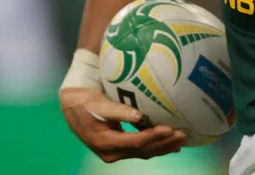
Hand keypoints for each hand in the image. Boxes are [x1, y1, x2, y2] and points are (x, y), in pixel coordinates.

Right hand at [60, 87, 185, 162]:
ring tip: (181, 140)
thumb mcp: (100, 105)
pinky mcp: (119, 148)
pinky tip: (169, 144)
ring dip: (163, 147)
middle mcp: (111, 153)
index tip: (169, 128)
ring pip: (144, 152)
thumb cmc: (86, 103)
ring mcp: (115, 153)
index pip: (136, 142)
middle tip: (182, 134)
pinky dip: (155, 147)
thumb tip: (139, 116)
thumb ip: (119, 111)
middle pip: (143, 150)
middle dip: (164, 143)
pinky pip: (140, 150)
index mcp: (106, 142)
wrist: (72, 107)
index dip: (154, 136)